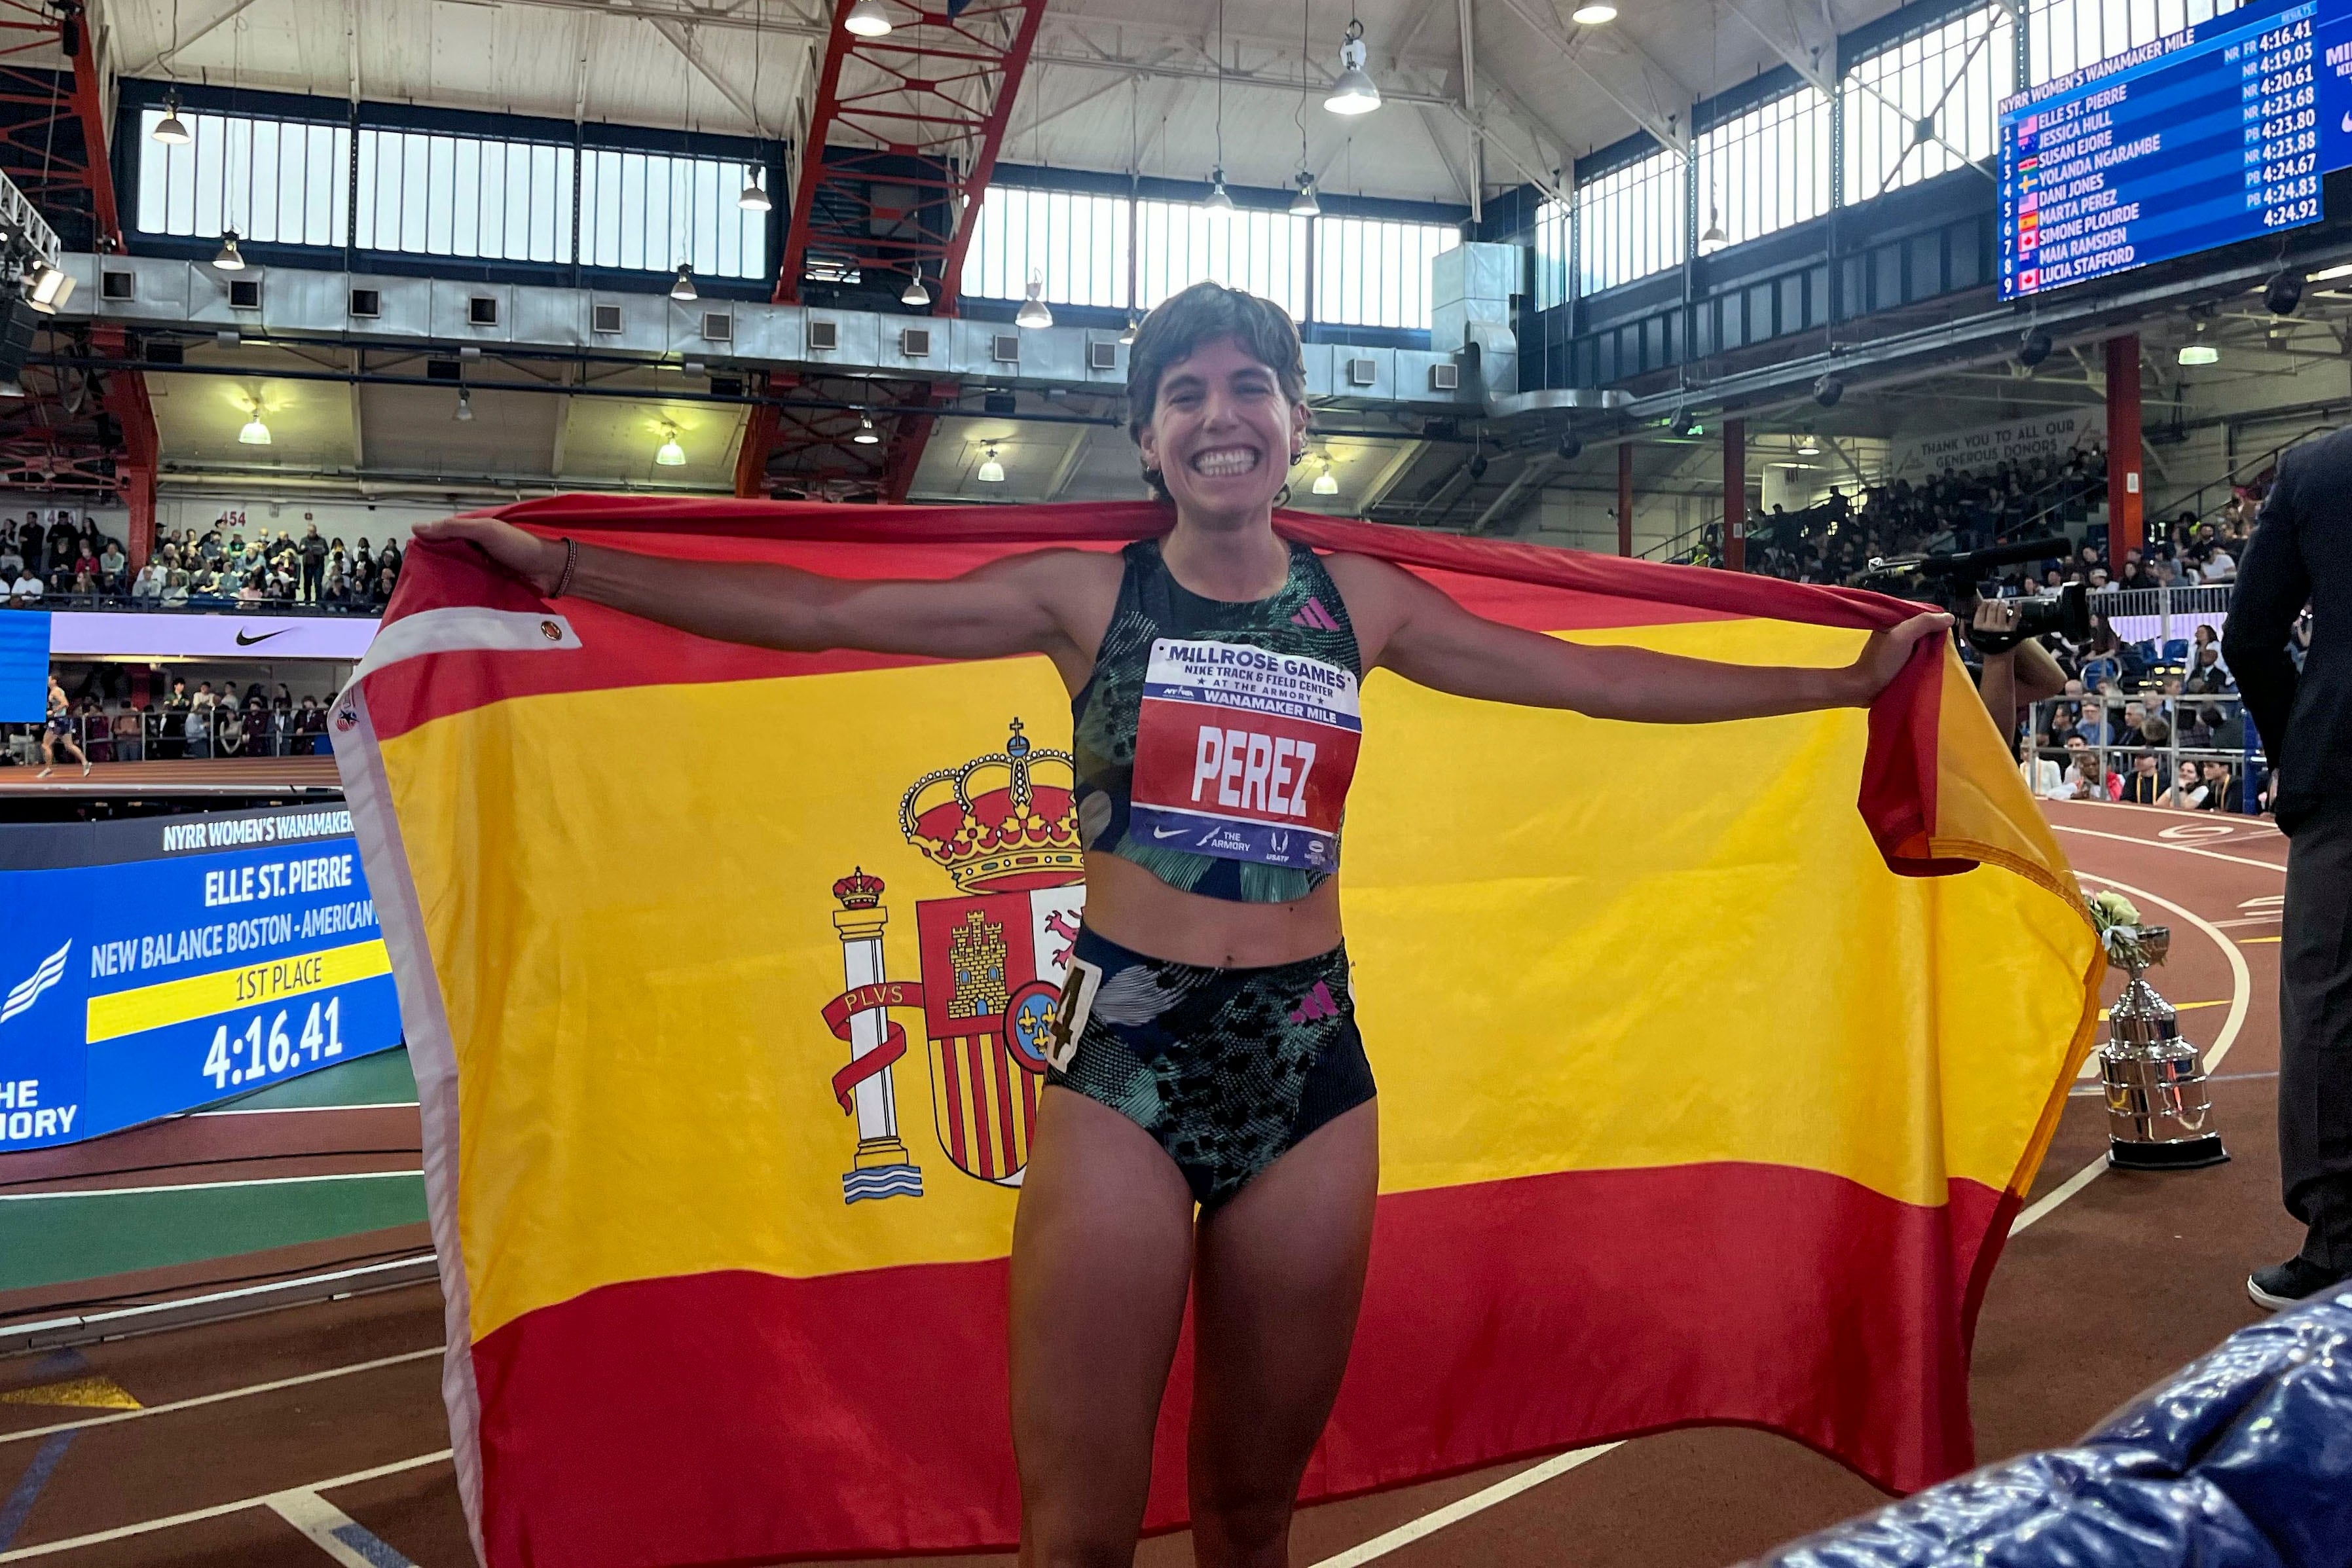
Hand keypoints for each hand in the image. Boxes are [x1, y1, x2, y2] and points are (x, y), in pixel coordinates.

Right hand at [413, 516, 566, 594]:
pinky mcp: (488, 588)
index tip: (409, 561)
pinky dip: (459, 596)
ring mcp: (481, 571)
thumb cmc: (520, 546)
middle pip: (446, 560)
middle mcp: (473, 552)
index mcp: (471, 534)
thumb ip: (454, 528)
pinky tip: (445, 606)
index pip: (441, 539)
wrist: (552, 571)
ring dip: (444, 585)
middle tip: (414, 584)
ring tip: (425, 598)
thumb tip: (417, 527)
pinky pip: (469, 591)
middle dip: (432, 570)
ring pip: (455, 577)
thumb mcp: (486, 530)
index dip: (425, 547)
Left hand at [1848, 610, 1952, 702]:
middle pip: (1925, 630)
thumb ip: (1923, 623)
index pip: (1923, 616)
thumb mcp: (1902, 636)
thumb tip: (1949, 617)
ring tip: (1943, 656)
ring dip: (1933, 650)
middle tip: (1947, 647)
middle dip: (1936, 637)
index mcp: (1896, 621)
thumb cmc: (1881, 662)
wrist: (1864, 689)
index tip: (1947, 631)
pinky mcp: (1901, 663)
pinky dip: (1927, 660)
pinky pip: (1919, 657)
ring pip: (1923, 644)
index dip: (1937, 621)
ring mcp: (1899, 649)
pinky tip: (1934, 665)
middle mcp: (1898, 633)